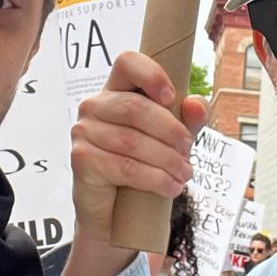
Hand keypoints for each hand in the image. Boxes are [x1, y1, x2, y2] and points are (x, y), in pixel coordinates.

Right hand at [70, 51, 208, 241]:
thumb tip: (196, 105)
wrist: (116, 213)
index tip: (171, 98)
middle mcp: (94, 105)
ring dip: (166, 160)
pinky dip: (154, 179)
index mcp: (116, 90)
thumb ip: (188, 119)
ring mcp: (83, 131)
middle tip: (188, 151)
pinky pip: (124, 166)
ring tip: (185, 174)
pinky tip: (170, 187)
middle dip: (170, 131)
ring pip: (132, 141)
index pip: (127, 62)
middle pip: (135, 107)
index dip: (151, 75)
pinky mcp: (81, 159)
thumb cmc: (143, 164)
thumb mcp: (173, 139)